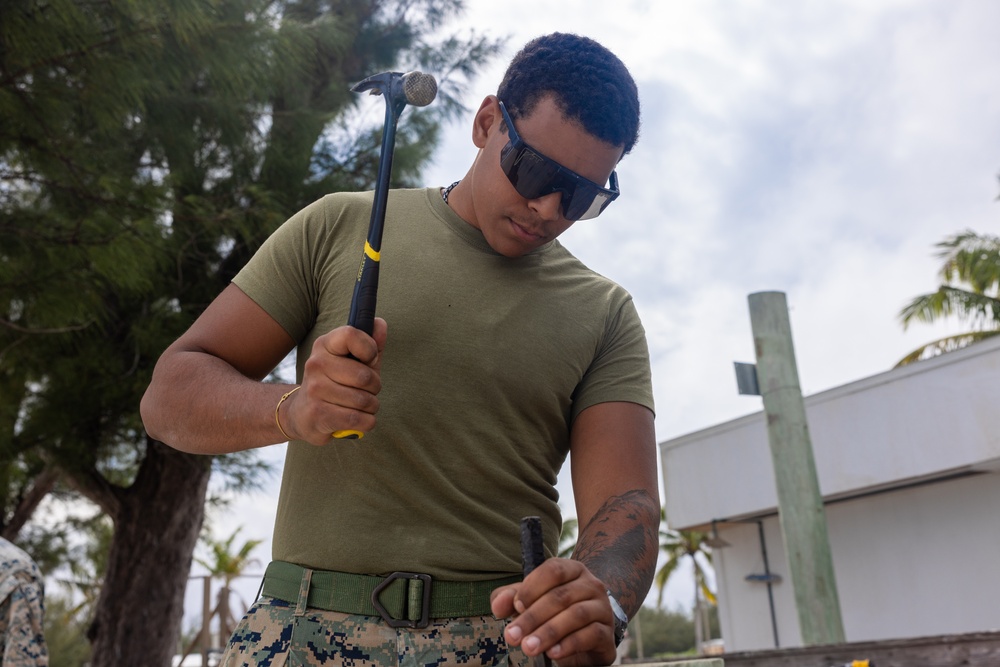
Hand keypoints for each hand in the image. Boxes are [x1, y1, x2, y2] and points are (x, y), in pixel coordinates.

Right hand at [280, 318, 386, 444]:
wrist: (302, 414)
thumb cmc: (336, 383)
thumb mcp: (353, 361)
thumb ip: (370, 343)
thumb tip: (380, 323)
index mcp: (324, 345)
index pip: (351, 335)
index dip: (370, 348)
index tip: (369, 359)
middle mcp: (316, 364)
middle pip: (365, 376)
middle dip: (375, 387)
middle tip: (365, 390)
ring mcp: (314, 390)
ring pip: (364, 401)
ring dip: (371, 407)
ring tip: (359, 405)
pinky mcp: (318, 415)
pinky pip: (358, 419)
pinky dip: (367, 422)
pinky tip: (359, 419)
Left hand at [490, 558, 617, 666]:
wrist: (588, 635)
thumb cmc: (553, 612)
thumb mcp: (530, 601)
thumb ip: (510, 598)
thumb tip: (498, 606)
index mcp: (572, 570)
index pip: (554, 570)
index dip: (532, 587)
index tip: (515, 606)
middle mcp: (591, 585)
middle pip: (561, 596)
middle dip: (533, 617)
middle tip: (512, 636)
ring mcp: (603, 608)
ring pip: (576, 615)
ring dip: (548, 632)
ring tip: (528, 647)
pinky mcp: (608, 634)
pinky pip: (591, 635)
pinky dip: (569, 644)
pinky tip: (553, 653)